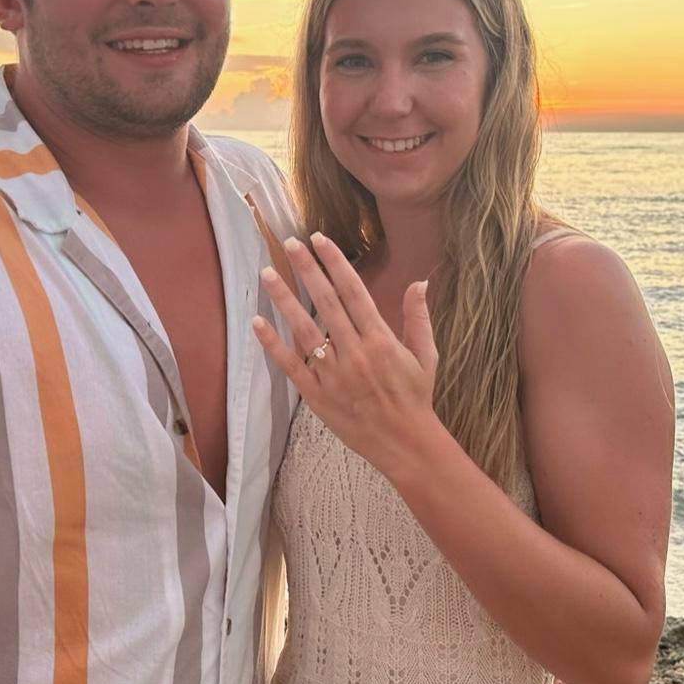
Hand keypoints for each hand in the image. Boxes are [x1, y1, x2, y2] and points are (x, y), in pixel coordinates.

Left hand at [252, 232, 438, 480]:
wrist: (405, 444)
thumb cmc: (415, 397)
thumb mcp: (425, 356)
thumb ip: (418, 318)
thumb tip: (419, 282)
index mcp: (381, 340)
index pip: (354, 291)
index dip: (335, 263)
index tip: (319, 240)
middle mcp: (355, 353)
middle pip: (326, 303)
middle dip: (307, 270)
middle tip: (289, 244)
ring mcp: (333, 375)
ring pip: (304, 330)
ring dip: (284, 300)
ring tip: (267, 274)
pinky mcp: (317, 395)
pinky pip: (291, 366)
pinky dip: (272, 345)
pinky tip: (257, 323)